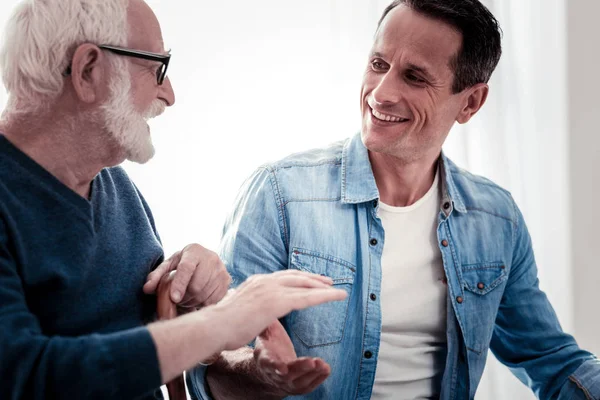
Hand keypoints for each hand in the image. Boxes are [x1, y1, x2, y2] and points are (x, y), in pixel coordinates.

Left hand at [143, 244, 230, 307]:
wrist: (205, 260)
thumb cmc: (182, 264)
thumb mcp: (169, 266)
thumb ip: (156, 276)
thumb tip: (146, 289)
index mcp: (194, 251)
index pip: (186, 268)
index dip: (179, 284)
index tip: (174, 298)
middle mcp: (211, 258)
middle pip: (196, 286)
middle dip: (184, 296)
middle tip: (178, 298)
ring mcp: (221, 269)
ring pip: (204, 295)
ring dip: (192, 302)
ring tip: (187, 297)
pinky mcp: (227, 281)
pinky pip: (213, 300)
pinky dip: (203, 303)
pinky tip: (198, 298)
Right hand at [209, 270, 346, 352]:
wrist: (213, 327)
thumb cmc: (223, 325)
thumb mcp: (240, 310)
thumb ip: (251, 307)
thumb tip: (253, 312)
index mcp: (256, 282)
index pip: (283, 276)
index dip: (300, 277)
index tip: (311, 280)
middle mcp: (265, 281)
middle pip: (297, 276)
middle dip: (315, 278)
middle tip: (329, 282)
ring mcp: (271, 289)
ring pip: (305, 284)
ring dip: (324, 286)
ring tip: (338, 291)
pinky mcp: (277, 301)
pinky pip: (307, 297)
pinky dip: (325, 296)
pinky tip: (336, 296)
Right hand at [254, 320, 330, 395]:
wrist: (268, 367)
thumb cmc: (268, 344)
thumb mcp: (264, 332)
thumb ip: (266, 322)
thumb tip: (268, 304)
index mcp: (264, 359)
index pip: (268, 364)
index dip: (275, 366)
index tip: (283, 368)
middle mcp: (274, 374)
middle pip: (286, 375)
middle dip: (299, 369)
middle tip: (311, 362)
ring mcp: (286, 383)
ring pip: (298, 382)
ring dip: (311, 374)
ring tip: (323, 364)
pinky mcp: (297, 387)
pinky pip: (308, 386)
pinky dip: (318, 378)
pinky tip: (326, 369)